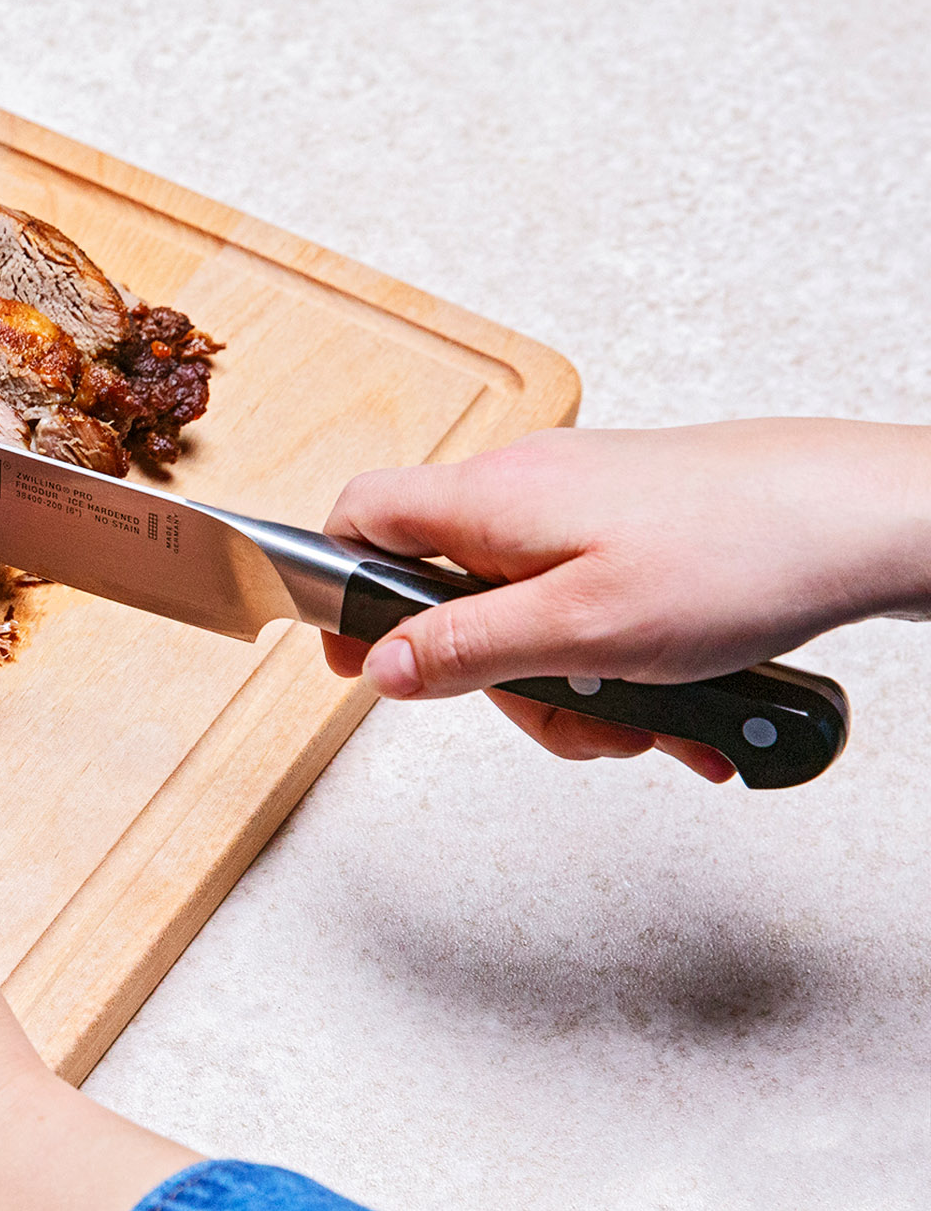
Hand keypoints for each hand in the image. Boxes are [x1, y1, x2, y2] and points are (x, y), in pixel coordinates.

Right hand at [321, 419, 930, 779]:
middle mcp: (527, 492)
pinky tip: (676, 700)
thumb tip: (380, 667)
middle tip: (558, 712)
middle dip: (499, 677)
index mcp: (491, 501)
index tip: (360, 660)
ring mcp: (584, 509)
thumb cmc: (740, 554)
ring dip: (572, 686)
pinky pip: (588, 610)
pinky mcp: (634, 527)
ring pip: (526, 616)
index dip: (342, 591)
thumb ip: (466, 649)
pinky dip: (619, 665)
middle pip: (451, 595)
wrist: (867, 518)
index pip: (362, 519)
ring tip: (642, 718)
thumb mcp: (580, 630)